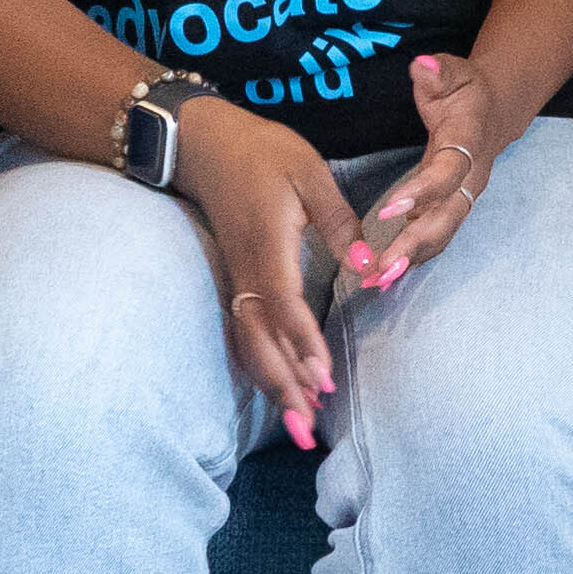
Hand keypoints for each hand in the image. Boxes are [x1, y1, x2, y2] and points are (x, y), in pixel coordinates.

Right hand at [179, 98, 359, 438]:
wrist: (203, 144)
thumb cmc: (261, 152)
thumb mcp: (309, 173)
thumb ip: (339, 220)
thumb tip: (369, 264)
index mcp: (267, 246)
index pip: (284, 304)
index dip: (301, 341)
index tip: (322, 375)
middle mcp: (247, 272)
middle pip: (259, 341)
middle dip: (283, 386)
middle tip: (308, 429)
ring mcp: (237, 279)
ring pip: (249, 343)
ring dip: (272, 384)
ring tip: (299, 425)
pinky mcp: (236, 281)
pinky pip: (244, 333)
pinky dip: (261, 365)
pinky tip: (279, 390)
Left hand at [357, 52, 493, 282]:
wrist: (494, 110)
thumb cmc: (467, 91)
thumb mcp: (455, 71)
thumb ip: (438, 72)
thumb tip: (422, 66)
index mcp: (467, 144)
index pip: (447, 173)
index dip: (422, 192)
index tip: (388, 209)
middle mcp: (469, 178)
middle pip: (447, 217)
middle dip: (415, 244)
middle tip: (382, 268)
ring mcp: (461, 197)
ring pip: (441, 235)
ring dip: (410, 260)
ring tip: (376, 282)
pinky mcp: (449, 208)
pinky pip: (434, 238)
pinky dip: (411, 260)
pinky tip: (383, 278)